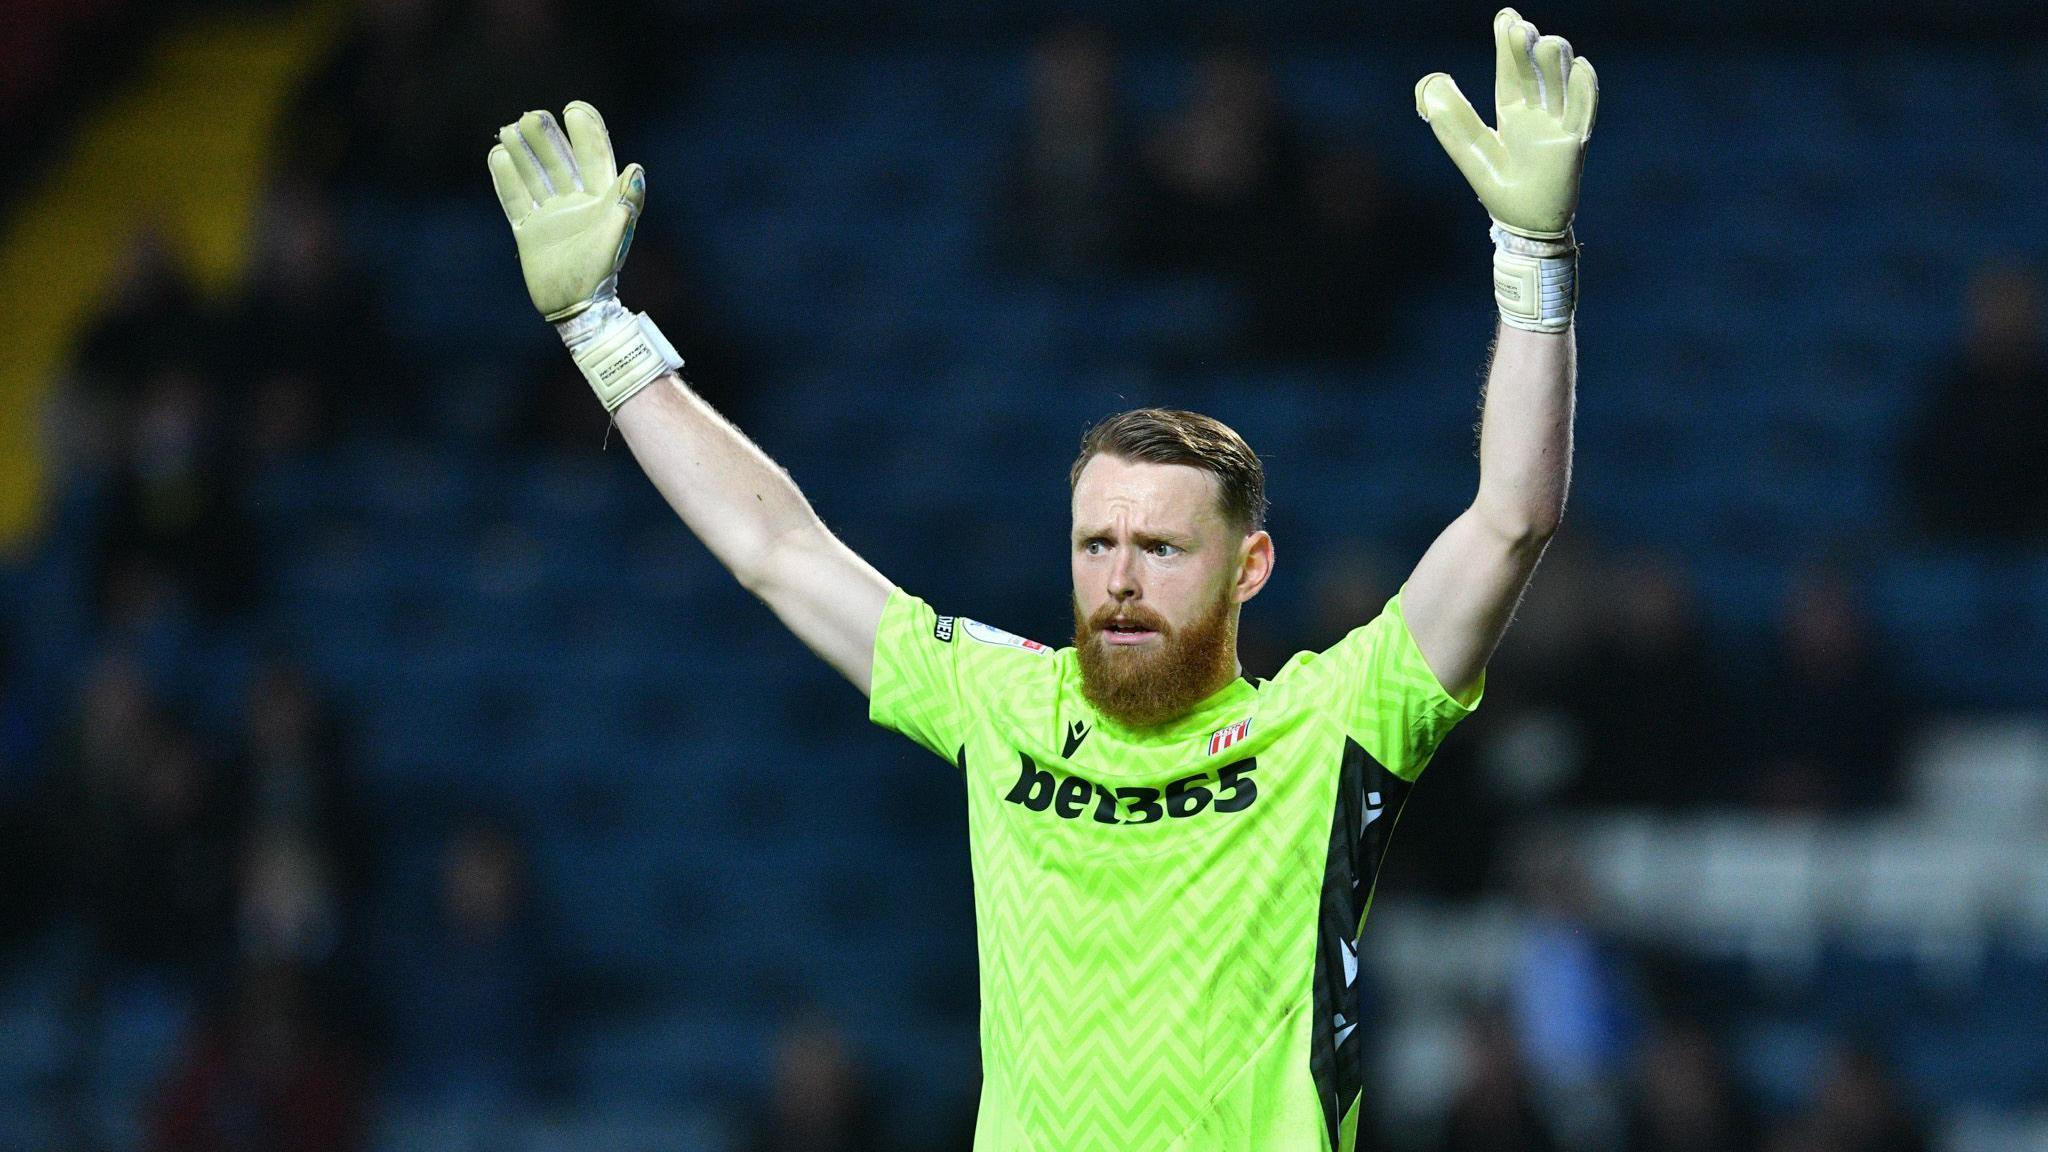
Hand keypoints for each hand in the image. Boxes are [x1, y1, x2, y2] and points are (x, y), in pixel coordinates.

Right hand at [488, 102, 645, 320]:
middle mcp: (575, 203)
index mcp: (600, 200)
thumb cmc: (600, 273)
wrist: (575, 309)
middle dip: (546, 136)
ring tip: (509, 128)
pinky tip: (497, 155)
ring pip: (534, 175)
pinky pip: (514, 199)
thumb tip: (636, 169)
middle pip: (559, 161)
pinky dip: (505, 178)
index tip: (574, 108)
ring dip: (523, 152)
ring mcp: (550, 215)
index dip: (586, 131)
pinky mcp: (528, 231)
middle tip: (532, 116)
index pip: (594, 157)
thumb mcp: (615, 235)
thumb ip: (624, 202)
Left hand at [1415, 8, 1595, 239]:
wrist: (1523, 226)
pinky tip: (1580, 68)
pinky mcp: (1575, 144)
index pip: (1511, 72)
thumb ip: (1453, 122)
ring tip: (1545, 42)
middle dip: (1527, 50)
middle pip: (1535, 73)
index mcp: (1514, 111)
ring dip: (1554, 63)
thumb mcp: (1472, 152)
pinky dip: (1583, 90)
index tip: (1506, 17)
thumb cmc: (1500, 188)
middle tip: (1519, 28)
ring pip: (1561, 85)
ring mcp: (1559, 125)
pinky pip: (1583, 112)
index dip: (1508, 46)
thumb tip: (1429, 87)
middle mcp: (1539, 113)